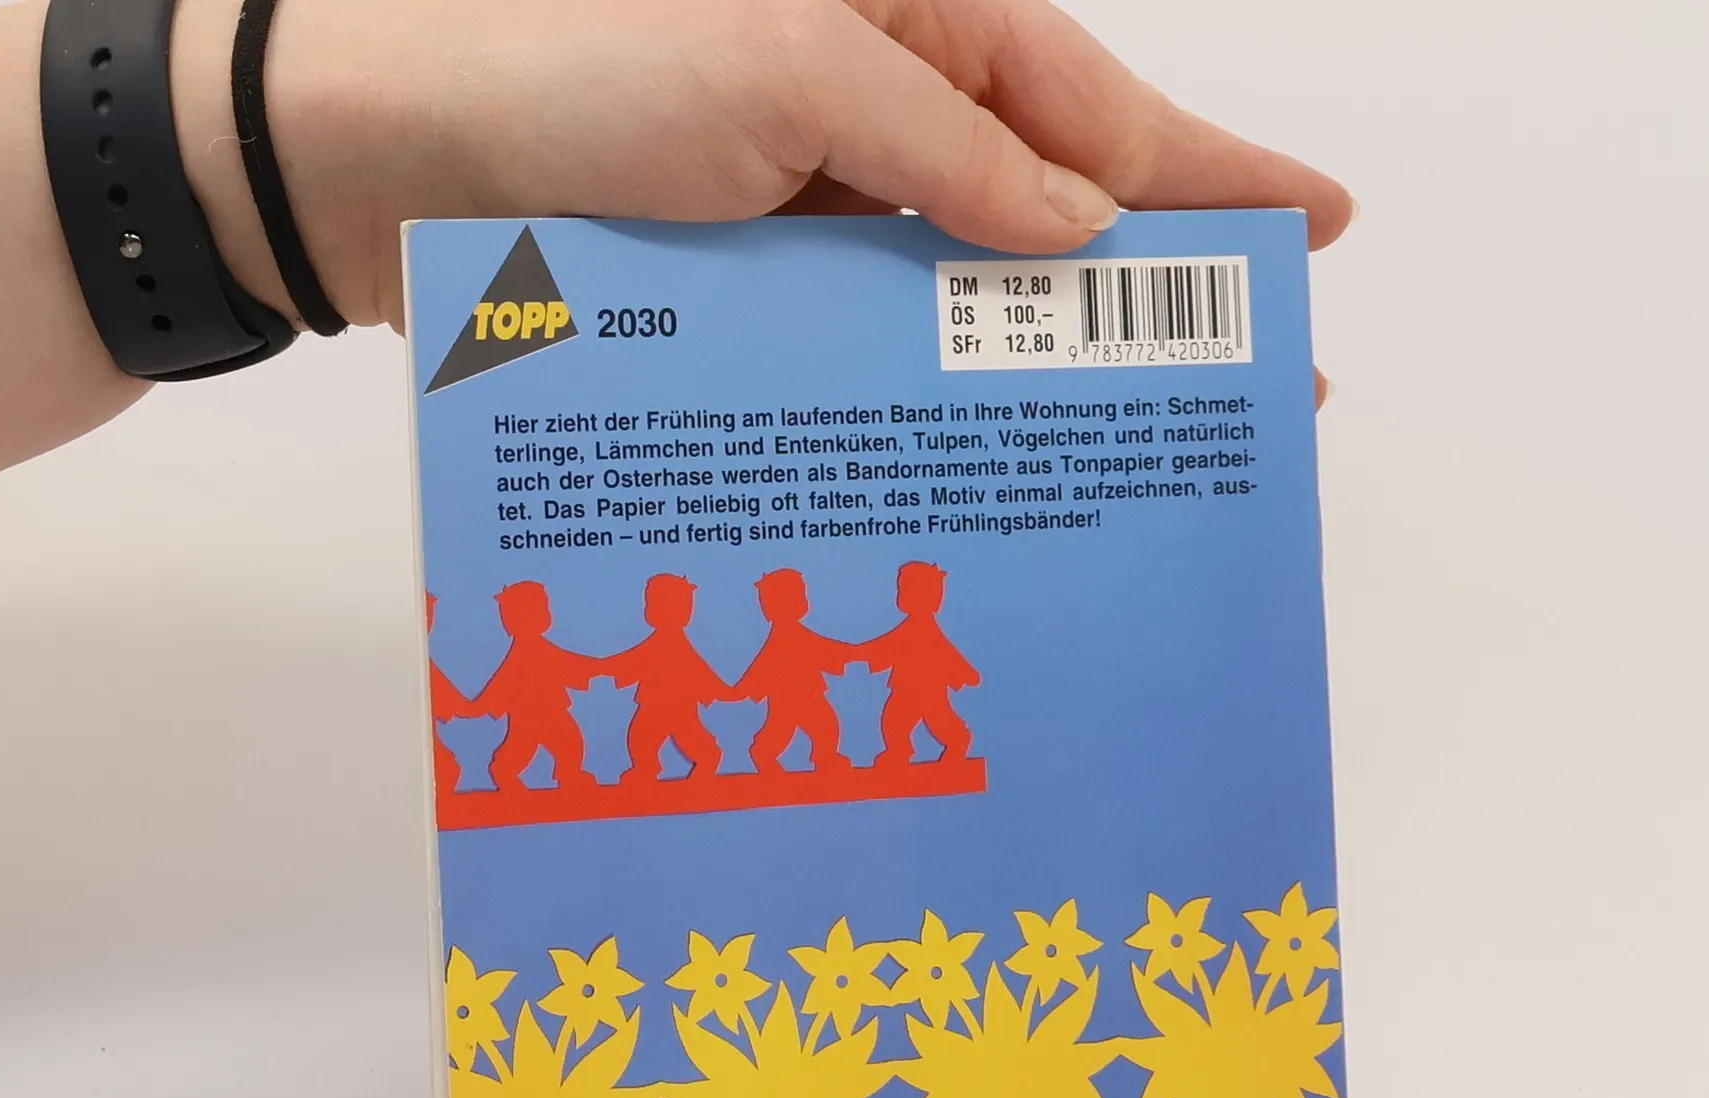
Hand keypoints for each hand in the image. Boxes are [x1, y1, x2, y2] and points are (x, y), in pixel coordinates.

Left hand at [169, 0, 1352, 331]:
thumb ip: (948, 152)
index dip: (1211, 175)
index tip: (1315, 227)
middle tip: (1259, 376)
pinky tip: (990, 443)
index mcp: (910, 18)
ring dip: (1054, 361)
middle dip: (1161, 289)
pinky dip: (938, 390)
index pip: (1096, 107)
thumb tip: (1080, 224)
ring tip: (1145, 436)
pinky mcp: (763, 287)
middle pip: (1056, 206)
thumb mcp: (790, 81)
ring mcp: (823, 206)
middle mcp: (879, 110)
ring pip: (974, 291)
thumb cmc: (576, 77)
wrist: (394, 163)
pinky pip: (883, 341)